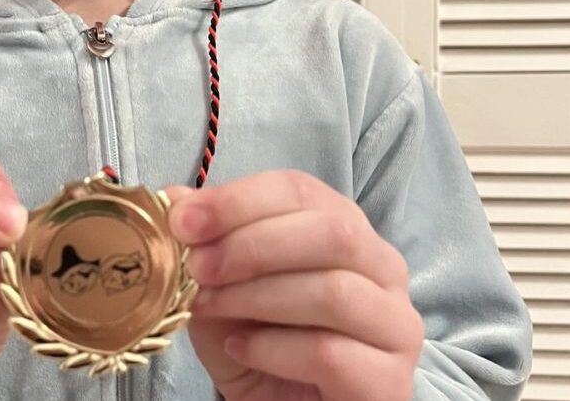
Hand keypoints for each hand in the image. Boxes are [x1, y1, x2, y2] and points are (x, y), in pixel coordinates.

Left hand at [167, 171, 422, 400]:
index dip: (239, 200)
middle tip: (197, 266)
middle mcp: (382, 268)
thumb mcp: (218, 288)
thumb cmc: (257, 341)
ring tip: (207, 308)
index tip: (184, 221)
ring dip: (256, 296)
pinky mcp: (388, 380)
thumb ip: (204, 243)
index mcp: (343, 227)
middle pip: (331, 232)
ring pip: (335, 291)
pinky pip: (331, 353)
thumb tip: (174, 196)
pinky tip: (240, 349)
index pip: (300, 190)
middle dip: (251, 245)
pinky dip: (272, 348)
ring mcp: (395, 325)